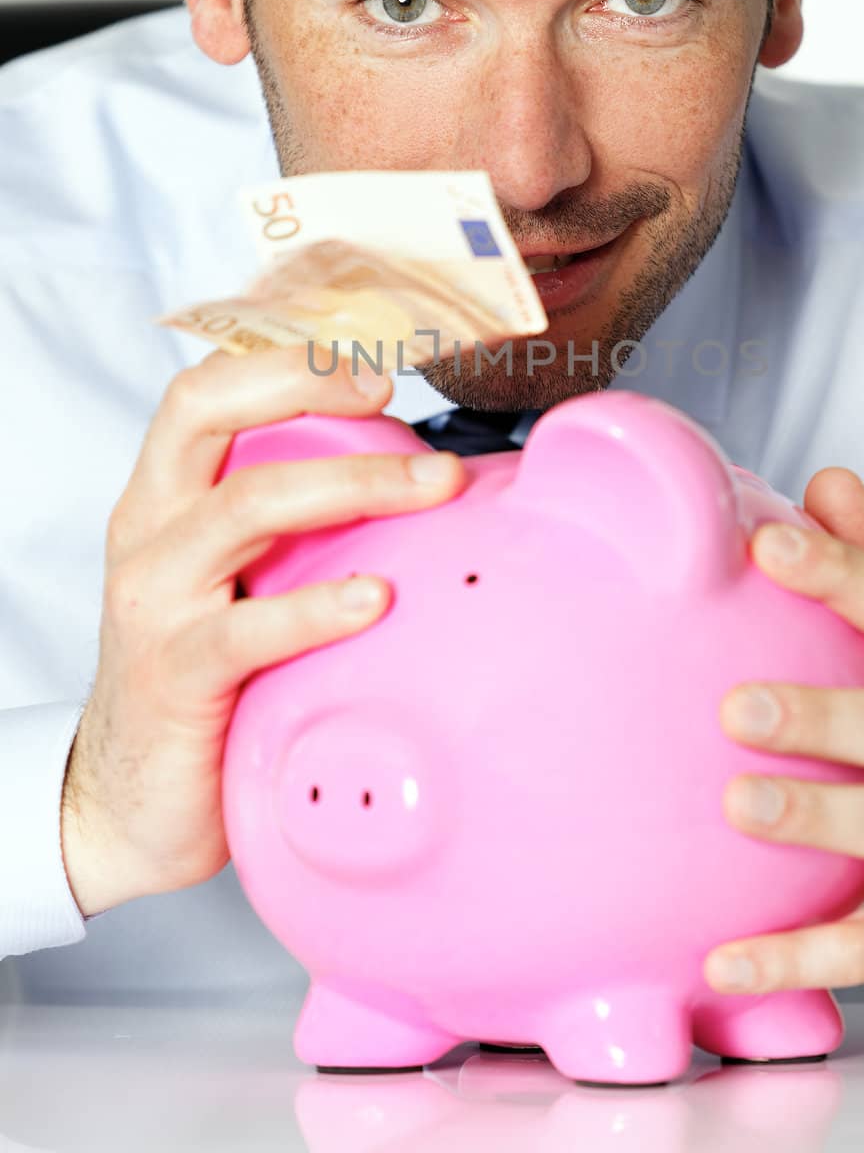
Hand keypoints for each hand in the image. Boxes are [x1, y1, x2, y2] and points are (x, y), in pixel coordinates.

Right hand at [60, 345, 464, 917]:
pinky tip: (377, 598)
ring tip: (432, 484)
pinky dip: (318, 606)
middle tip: (394, 397)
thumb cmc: (208, 679)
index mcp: (165, 498)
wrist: (130, 802)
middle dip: (307, 385)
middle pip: (207, 413)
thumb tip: (423, 488)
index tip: (371, 368)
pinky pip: (247, 628)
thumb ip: (298, 533)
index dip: (284, 361)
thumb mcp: (239, 582)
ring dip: (352, 484)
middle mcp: (150, 530)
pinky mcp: (174, 673)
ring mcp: (156, 598)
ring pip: (245, 504)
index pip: (206, 390)